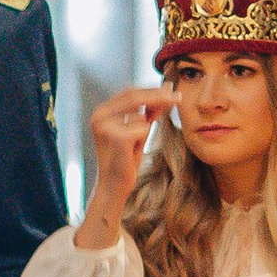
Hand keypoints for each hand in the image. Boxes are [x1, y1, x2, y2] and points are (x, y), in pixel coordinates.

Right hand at [79, 88, 171, 242]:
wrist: (114, 186)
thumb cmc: (126, 158)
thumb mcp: (139, 130)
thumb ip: (149, 111)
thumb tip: (167, 90)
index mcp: (101, 112)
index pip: (129, 92)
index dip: (151, 90)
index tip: (171, 89)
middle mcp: (99, 116)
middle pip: (134, 96)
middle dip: (158, 96)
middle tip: (178, 97)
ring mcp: (105, 126)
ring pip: (140, 115)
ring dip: (146, 127)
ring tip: (135, 144)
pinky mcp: (115, 137)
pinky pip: (142, 128)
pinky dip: (144, 136)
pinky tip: (133, 150)